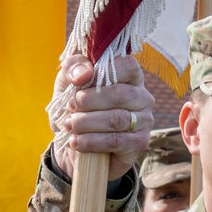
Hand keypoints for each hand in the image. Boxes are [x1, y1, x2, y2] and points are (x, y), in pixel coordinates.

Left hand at [52, 54, 153, 179]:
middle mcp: (142, 97)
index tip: (79, 83)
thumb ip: (72, 68)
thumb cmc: (75, 109)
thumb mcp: (67, 82)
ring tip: (69, 125)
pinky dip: (91, 141)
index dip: (102, 73)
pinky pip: (115, 141)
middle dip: (89, 101)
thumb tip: (85, 73)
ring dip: (86, 122)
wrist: (72, 145)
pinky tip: (76, 141)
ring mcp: (144, 121)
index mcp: (130, 76)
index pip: (128, 66)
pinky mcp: (139, 144)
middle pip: (119, 94)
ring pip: (116, 119)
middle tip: (70, 106)